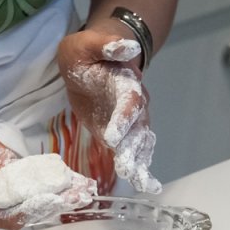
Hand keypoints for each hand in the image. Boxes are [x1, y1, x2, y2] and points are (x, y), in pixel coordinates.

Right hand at [0, 169, 97, 228]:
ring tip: (86, 186)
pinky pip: (30, 172)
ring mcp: (3, 182)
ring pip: (35, 190)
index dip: (33, 212)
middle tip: (83, 196)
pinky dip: (50, 173)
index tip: (55, 204)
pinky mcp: (6, 165)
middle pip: (30, 206)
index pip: (10, 215)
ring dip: (59, 190)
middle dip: (56, 202)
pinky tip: (71, 173)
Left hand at [58, 29, 161, 193]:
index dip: (123, 119)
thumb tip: (127, 46)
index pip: (129, 102)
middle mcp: (134, 104)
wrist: (93, 62)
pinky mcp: (121, 134)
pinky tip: (144, 185)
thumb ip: (104, 45)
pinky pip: (132, 152)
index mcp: (126, 82)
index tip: (113, 137)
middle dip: (133, 149)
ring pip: (140, 144)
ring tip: (141, 183)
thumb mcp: (86, 43)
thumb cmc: (86, 53)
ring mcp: (130, 122)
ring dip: (139, 163)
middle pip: (138, 128)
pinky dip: (139, 168)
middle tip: (127, 169)